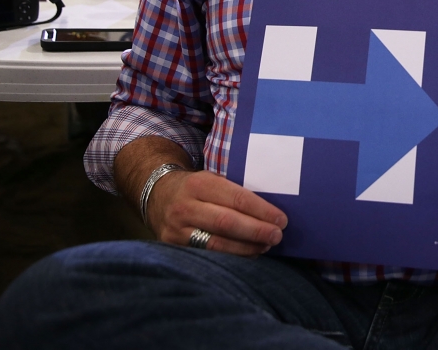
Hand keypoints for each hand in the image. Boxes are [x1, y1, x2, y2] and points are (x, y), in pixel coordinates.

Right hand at [147, 168, 286, 256]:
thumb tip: (270, 211)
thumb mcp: (211, 179)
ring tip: (265, 247)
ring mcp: (176, 229)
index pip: (236, 198)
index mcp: (200, 184)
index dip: (261, 210)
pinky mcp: (172, 246)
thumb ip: (234, 192)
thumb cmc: (196, 188)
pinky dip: (230, 257)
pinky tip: (247, 255)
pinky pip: (206, 255)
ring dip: (246, 248)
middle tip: (277, 236)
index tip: (281, 219)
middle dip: (256, 231)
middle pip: (227, 222)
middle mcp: (185, 206)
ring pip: (216, 244)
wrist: (157, 194)